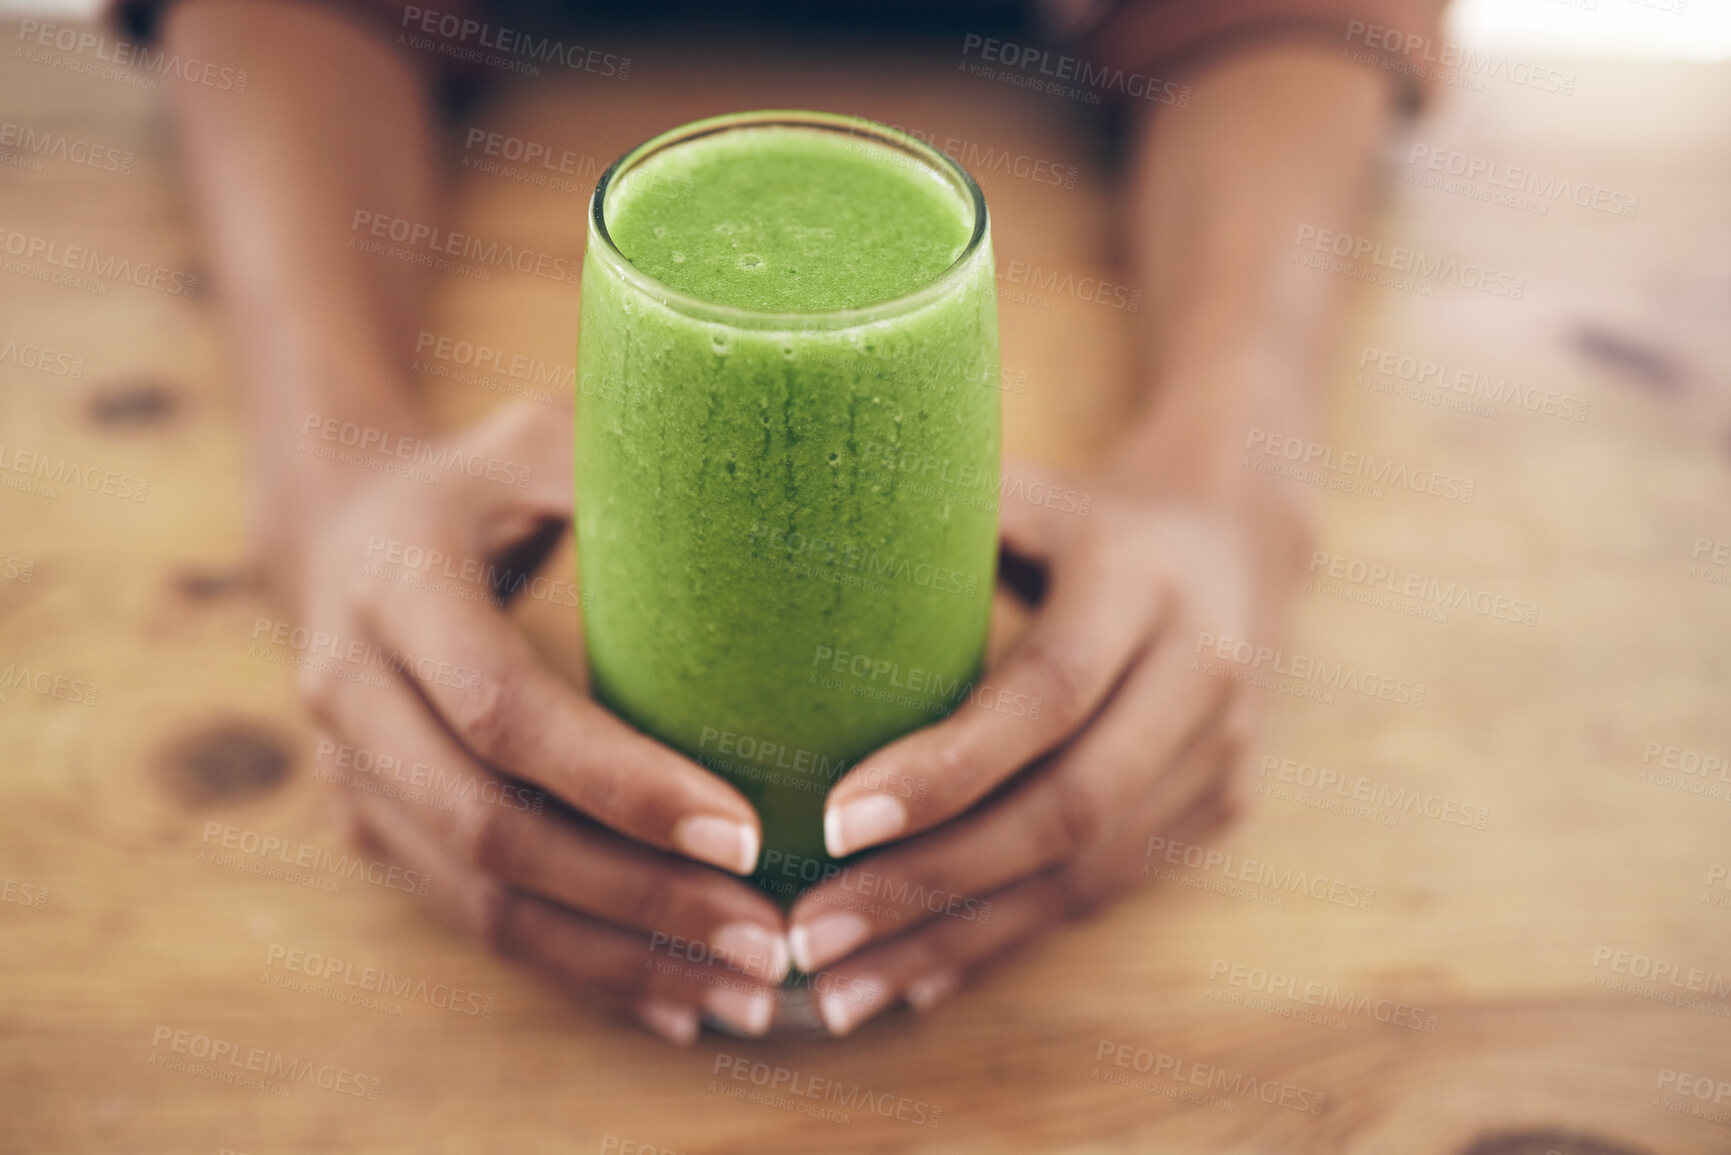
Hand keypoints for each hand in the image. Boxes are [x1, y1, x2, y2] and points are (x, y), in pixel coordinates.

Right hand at [273, 401, 789, 1043]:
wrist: (336, 533)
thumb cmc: (474, 480)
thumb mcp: (537, 439)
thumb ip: (631, 462)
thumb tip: (779, 483)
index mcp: (398, 589)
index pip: (505, 712)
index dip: (619, 782)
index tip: (742, 831)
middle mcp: (354, 693)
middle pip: (493, 831)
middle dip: (638, 897)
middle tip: (769, 938)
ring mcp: (353, 775)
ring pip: (482, 902)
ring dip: (616, 959)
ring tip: (743, 991)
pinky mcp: (373, 828)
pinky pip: (474, 923)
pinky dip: (575, 970)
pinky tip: (672, 1000)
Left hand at [784, 457, 1311, 1033]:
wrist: (1237, 547)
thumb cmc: (1081, 517)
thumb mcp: (1021, 491)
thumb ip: (923, 514)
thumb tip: (772, 545)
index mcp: (1142, 584)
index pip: (1048, 692)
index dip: (948, 767)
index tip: (835, 822)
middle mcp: (1198, 676)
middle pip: (1066, 808)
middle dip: (930, 883)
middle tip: (811, 934)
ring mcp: (1219, 754)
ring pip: (1083, 876)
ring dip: (954, 941)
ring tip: (840, 989)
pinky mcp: (1217, 809)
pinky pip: (1101, 895)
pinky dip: (1002, 941)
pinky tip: (915, 978)